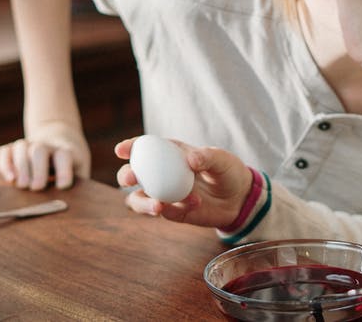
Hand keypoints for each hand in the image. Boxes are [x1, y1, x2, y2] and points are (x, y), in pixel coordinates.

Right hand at [0, 119, 90, 190]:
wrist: (61, 139)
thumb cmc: (72, 166)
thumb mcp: (80, 172)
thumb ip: (77, 185)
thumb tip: (69, 204)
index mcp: (66, 151)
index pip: (65, 155)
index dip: (64, 171)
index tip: (63, 186)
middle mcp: (47, 145)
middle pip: (39, 150)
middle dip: (37, 169)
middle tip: (37, 187)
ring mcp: (29, 145)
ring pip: (21, 147)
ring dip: (21, 167)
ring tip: (22, 186)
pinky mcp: (14, 149)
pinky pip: (5, 151)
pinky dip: (5, 164)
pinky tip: (10, 179)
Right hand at [115, 137, 253, 228]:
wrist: (239, 198)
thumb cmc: (227, 171)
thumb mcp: (222, 159)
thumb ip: (207, 157)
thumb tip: (190, 160)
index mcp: (168, 153)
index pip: (143, 148)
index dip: (130, 147)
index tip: (122, 150)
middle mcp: (160, 174)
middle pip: (132, 175)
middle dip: (126, 176)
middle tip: (132, 179)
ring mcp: (164, 195)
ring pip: (139, 200)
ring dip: (143, 203)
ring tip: (158, 206)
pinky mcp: (173, 213)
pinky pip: (166, 212)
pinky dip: (176, 208)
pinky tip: (196, 202)